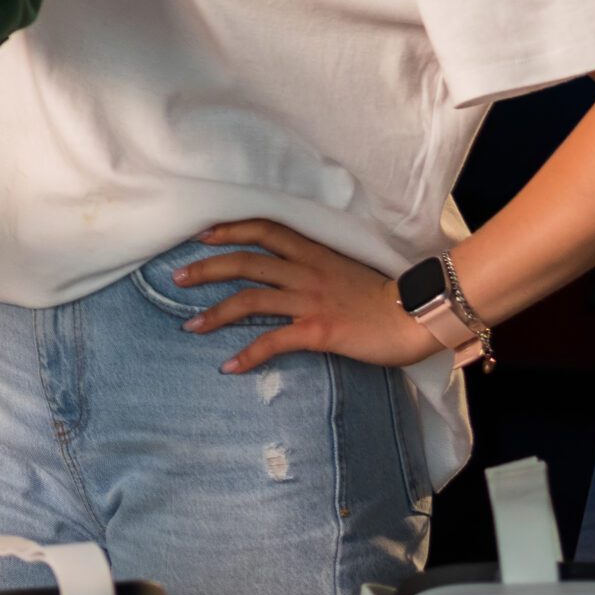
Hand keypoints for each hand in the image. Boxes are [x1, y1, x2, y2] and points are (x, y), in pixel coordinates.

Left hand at [176, 220, 443, 374]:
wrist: (418, 316)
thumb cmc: (386, 296)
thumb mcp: (346, 268)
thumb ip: (316, 266)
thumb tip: (290, 271)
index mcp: (314, 252)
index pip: (264, 228)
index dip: (230, 229)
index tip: (202, 234)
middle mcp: (306, 271)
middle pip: (245, 261)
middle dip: (206, 268)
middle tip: (177, 278)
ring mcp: (311, 300)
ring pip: (250, 299)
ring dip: (215, 313)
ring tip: (190, 325)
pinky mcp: (318, 330)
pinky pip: (274, 342)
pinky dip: (248, 354)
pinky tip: (229, 366)